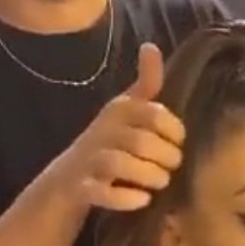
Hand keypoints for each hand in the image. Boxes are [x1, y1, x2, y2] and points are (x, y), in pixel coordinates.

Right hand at [56, 44, 184, 211]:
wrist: (65, 182)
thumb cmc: (107, 143)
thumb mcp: (125, 111)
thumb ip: (146, 84)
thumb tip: (151, 46)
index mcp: (117, 111)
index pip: (154, 113)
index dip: (174, 130)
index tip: (179, 141)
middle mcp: (101, 133)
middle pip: (142, 142)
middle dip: (166, 157)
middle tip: (172, 167)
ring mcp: (88, 162)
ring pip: (122, 165)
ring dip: (150, 177)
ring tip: (160, 182)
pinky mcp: (82, 189)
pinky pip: (104, 193)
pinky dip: (127, 199)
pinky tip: (142, 200)